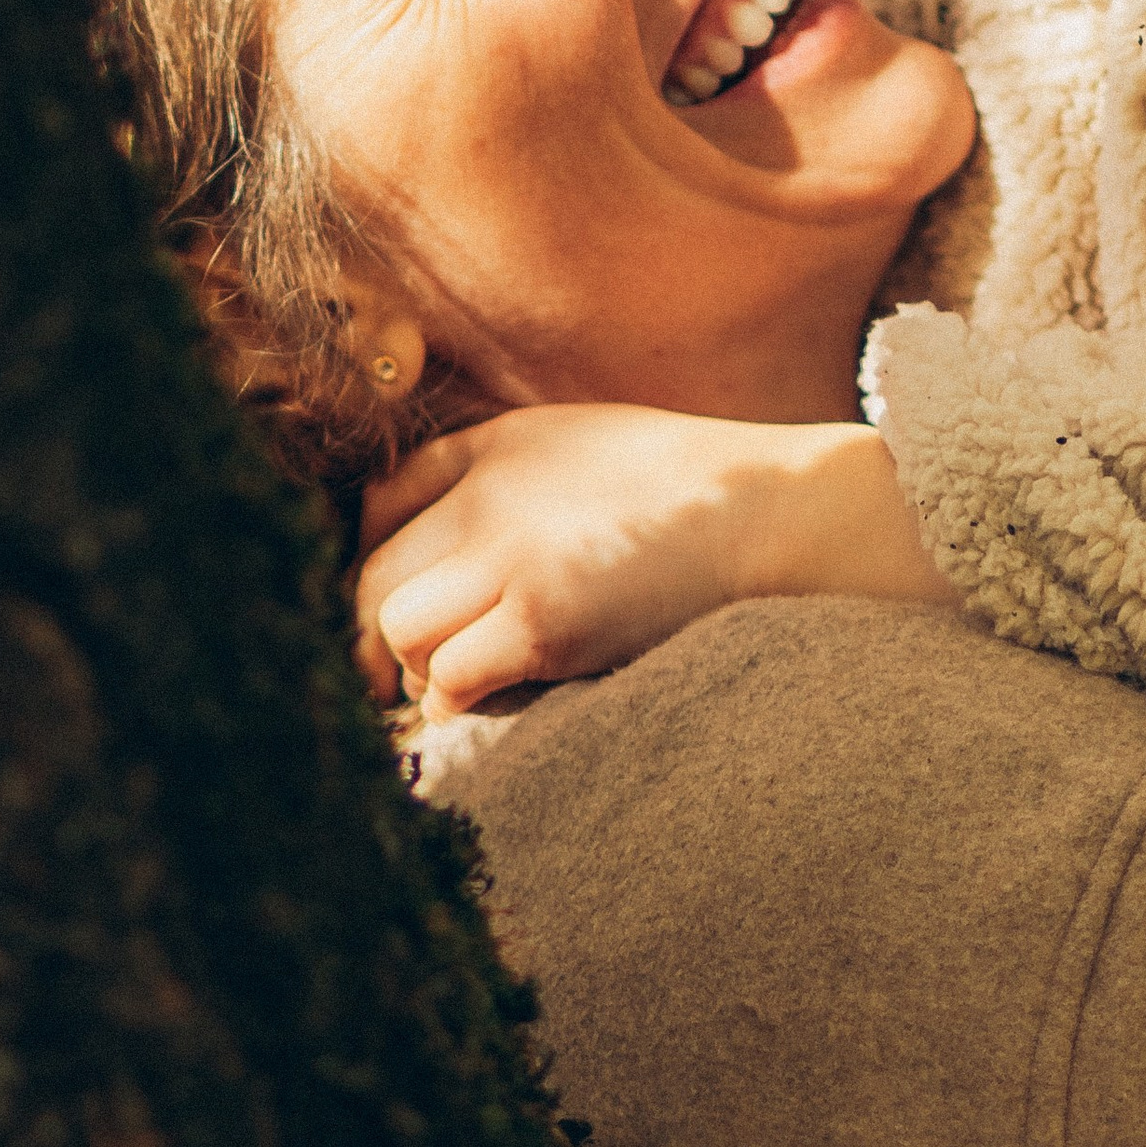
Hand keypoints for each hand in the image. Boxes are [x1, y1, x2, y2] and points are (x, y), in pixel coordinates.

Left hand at [352, 402, 953, 715]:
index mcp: (497, 445)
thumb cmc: (690, 493)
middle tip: (408, 676)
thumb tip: (426, 556)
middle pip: (369, 578)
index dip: (373, 562)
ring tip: (478, 679)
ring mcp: (511, 557)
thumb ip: (501, 475)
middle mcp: (488, 492)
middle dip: (379, 636)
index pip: (376, 504)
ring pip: (398, 633)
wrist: (776, 514)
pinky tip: (509, 694)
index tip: (399, 605)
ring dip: (426, 671)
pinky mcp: (542, 622)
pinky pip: (450, 680)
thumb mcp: (583, 444)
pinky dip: (464, 702)